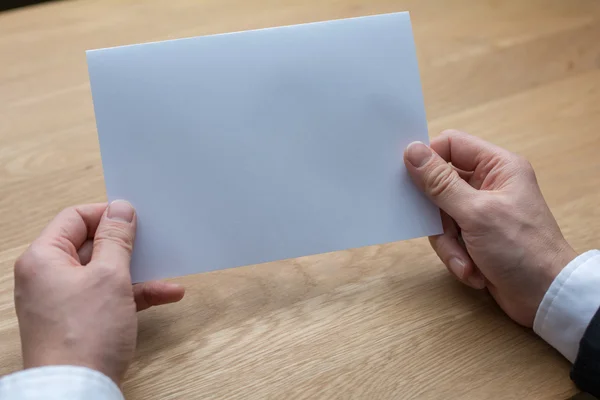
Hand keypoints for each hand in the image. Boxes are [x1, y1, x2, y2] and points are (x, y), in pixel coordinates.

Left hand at [13, 201, 184, 384]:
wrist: (78, 390)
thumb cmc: (85, 334)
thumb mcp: (109, 276)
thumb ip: (116, 239)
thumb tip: (120, 209)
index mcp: (43, 258)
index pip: (75, 218)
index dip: (107, 214)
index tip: (135, 218)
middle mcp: (48, 276)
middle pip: (91, 246)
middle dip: (128, 247)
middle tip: (153, 242)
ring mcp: (63, 300)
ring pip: (104, 273)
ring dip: (137, 273)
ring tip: (167, 273)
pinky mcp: (78, 320)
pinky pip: (107, 297)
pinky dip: (133, 295)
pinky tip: (165, 295)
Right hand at [404, 130, 576, 326]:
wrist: (545, 296)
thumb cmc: (522, 249)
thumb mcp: (475, 213)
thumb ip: (440, 182)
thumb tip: (412, 151)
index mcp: (497, 166)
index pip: (450, 145)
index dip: (428, 160)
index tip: (411, 180)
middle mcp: (488, 184)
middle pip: (439, 185)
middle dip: (439, 216)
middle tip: (447, 231)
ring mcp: (480, 211)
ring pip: (439, 216)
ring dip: (449, 243)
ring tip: (467, 261)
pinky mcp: (475, 235)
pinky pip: (448, 237)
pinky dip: (456, 256)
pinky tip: (475, 272)